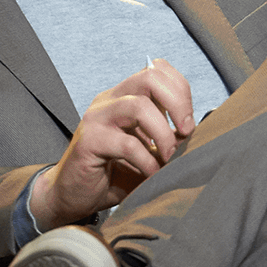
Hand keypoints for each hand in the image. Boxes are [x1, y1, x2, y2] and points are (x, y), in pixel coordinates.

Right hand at [29, 58, 194, 229]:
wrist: (72, 196)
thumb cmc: (112, 174)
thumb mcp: (146, 151)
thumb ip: (165, 138)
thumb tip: (194, 133)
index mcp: (123, 96)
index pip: (156, 69)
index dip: (180, 90)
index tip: (188, 123)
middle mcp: (109, 100)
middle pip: (149, 77)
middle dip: (177, 103)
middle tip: (185, 133)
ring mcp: (96, 118)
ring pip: (139, 106)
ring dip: (163, 134)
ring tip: (169, 157)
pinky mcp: (88, 141)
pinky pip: (127, 144)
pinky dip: (147, 161)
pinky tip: (151, 174)